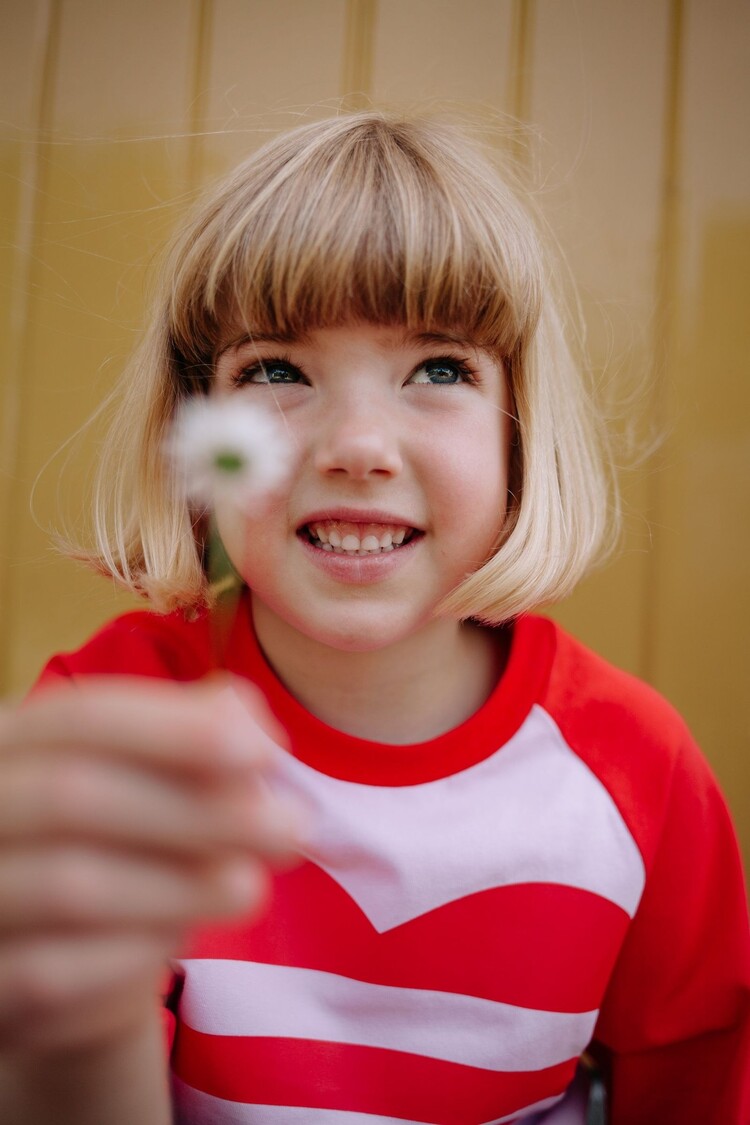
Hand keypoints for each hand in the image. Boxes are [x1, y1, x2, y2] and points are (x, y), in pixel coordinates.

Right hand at [0, 676, 299, 1054]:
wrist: (63, 955)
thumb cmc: (119, 839)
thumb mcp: (155, 774)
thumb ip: (197, 730)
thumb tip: (250, 722)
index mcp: (8, 737)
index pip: (85, 717)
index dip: (178, 731)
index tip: (266, 754)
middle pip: (76, 795)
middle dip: (196, 809)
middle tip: (290, 829)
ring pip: (71, 885)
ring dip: (179, 885)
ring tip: (251, 887)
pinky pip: (56, 971)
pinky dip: (135, 951)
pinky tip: (184, 936)